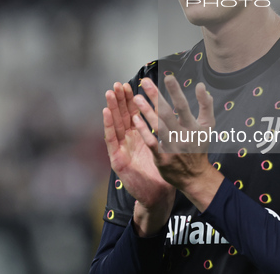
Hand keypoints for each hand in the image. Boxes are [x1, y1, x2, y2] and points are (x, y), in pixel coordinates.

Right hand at [103, 81, 174, 234]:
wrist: (158, 196)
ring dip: (112, 107)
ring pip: (115, 124)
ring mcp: (121, 149)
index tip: (132, 84)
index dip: (132, 99)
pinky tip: (106, 111)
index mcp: (140, 137)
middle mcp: (129, 141)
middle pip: (123, 116)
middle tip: (118, 83)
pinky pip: (112, 139)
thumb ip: (164, 133)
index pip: (134, 114)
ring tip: (109, 92)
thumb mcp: (164, 149)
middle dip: (120, 99)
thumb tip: (173, 116)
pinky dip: (108, 124)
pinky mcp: (117, 159)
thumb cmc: (162, 173)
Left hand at [133, 76, 223, 211]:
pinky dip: (143, 130)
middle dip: (156, 97)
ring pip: (158, 127)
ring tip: (137, 98)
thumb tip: (202, 86)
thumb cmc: (199, 146)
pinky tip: (135, 118)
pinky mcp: (162, 157)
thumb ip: (206, 105)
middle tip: (145, 82)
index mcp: (194, 127)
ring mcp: (172, 148)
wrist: (195, 177)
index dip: (176, 92)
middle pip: (167, 114)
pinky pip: (151, 142)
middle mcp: (183, 136)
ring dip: (147, 111)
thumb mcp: (208, 126)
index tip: (168, 76)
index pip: (184, 106)